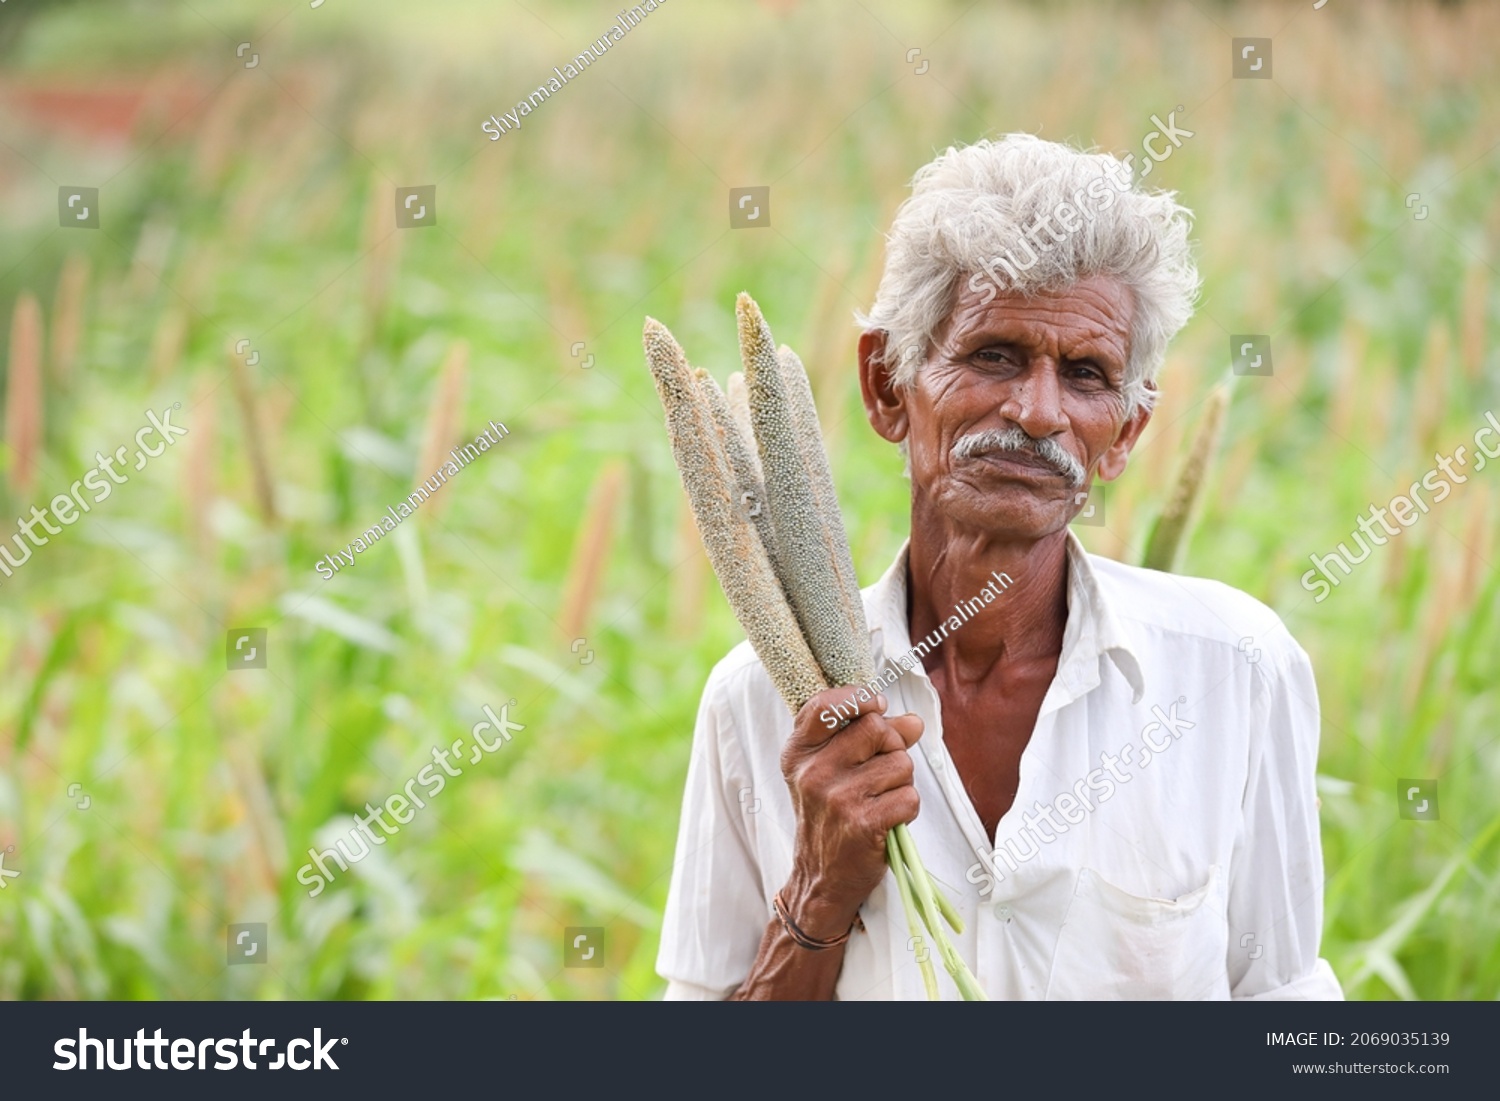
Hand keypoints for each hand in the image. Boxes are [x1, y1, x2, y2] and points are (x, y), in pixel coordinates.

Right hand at [778, 686, 924, 939]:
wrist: (821, 879)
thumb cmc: (830, 818)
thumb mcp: (833, 772)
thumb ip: (872, 739)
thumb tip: (914, 722)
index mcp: (799, 753)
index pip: (826, 705)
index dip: (859, 698)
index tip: (876, 706)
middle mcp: (814, 772)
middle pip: (877, 728)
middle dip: (891, 748)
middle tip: (879, 775)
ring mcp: (837, 798)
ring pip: (901, 763)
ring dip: (901, 783)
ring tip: (879, 801)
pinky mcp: (863, 823)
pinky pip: (910, 797)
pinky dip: (907, 810)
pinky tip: (887, 821)